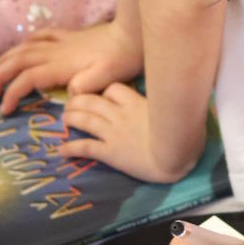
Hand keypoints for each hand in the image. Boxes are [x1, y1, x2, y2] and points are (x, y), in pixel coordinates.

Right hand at [0, 21, 142, 114]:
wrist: (134, 33)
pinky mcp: (70, 36)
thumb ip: (87, 85)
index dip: (11, 94)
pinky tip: (21, 46)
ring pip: (24, 48)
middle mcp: (55, 52)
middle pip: (17, 62)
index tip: (3, 111)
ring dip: (4, 60)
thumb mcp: (108, 76)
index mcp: (61, 65)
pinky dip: (26, 42)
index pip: (27, 79)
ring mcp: (61, 42)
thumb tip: (69, 92)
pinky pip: (41, 36)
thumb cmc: (123, 58)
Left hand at [60, 83, 196, 181]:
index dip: (105, 91)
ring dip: (71, 118)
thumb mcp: (173, 110)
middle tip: (70, 104)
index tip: (101, 96)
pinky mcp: (110, 152)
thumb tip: (178, 91)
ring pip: (85, 119)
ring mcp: (113, 133)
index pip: (114, 89)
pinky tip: (61, 151)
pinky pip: (86, 147)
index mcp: (136, 103)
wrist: (175, 155)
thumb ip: (165, 102)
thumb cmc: (181, 133)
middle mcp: (120, 115)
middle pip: (92, 101)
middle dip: (78, 101)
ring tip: (64, 120)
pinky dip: (71, 148)